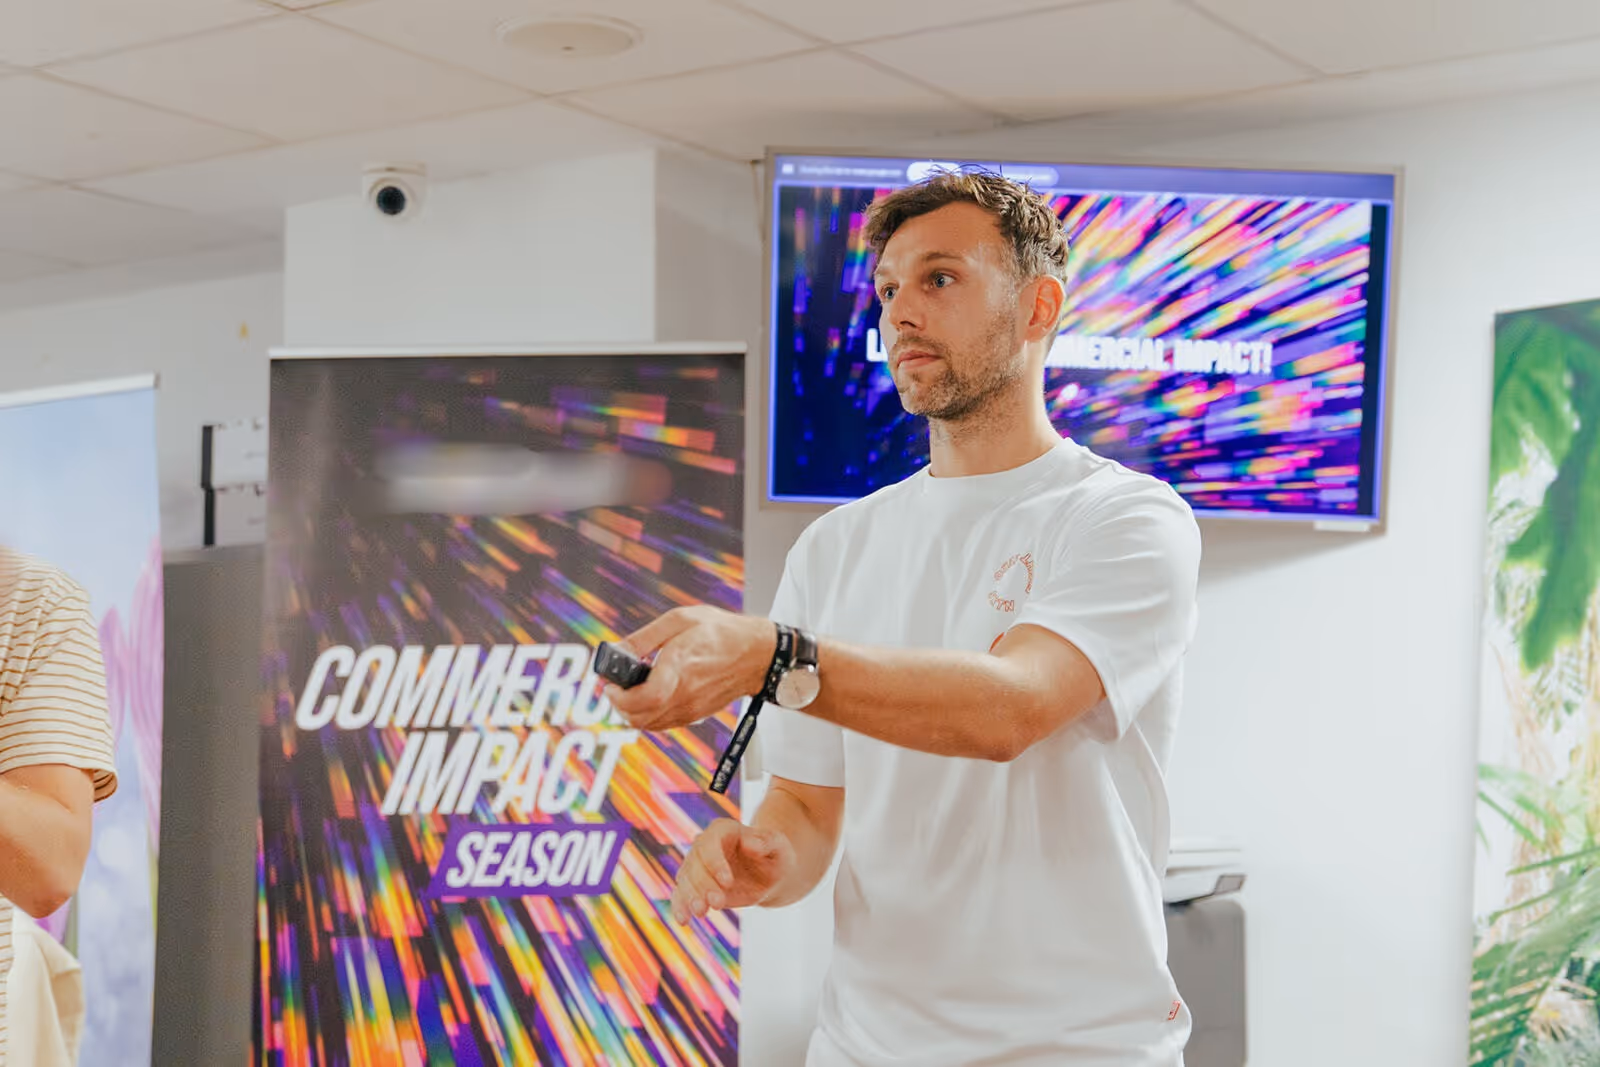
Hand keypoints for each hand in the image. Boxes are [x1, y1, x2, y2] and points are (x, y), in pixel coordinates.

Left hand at [604, 605, 774, 730]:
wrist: (757, 654)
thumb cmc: (720, 632)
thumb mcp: (679, 620)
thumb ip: (644, 637)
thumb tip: (617, 650)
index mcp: (679, 666)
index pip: (643, 698)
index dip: (619, 696)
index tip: (610, 685)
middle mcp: (684, 693)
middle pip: (639, 717)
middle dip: (619, 705)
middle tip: (616, 687)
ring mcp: (691, 708)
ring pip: (648, 725)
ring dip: (631, 712)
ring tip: (631, 691)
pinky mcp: (695, 715)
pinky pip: (662, 724)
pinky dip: (648, 716)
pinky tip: (650, 696)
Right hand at [670, 818, 795, 923]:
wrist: (769, 875)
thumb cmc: (775, 855)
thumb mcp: (779, 845)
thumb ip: (767, 842)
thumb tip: (749, 844)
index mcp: (723, 829)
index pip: (710, 843)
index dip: (715, 862)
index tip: (728, 883)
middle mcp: (705, 844)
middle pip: (695, 863)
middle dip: (703, 884)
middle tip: (717, 903)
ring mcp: (697, 865)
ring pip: (686, 879)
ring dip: (690, 897)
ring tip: (700, 913)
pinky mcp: (695, 885)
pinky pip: (681, 894)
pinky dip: (680, 906)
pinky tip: (682, 920)